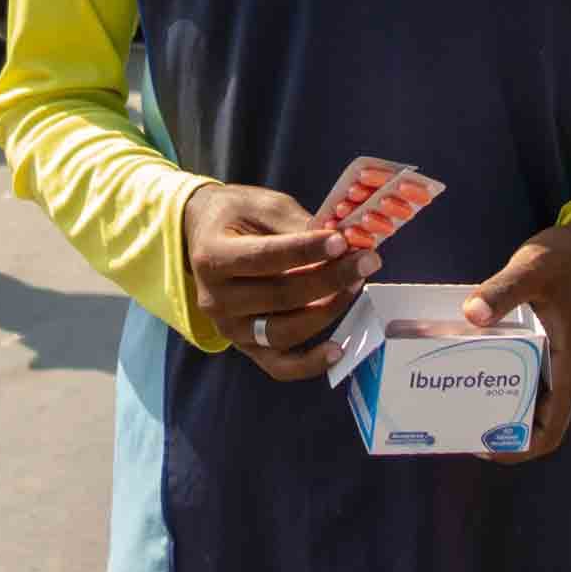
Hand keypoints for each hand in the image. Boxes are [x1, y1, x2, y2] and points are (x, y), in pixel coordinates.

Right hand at [183, 182, 379, 380]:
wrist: (204, 238)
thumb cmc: (237, 216)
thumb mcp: (263, 206)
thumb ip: (297, 226)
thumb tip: (341, 243)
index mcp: (213, 257)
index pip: (266, 258)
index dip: (307, 251)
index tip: (342, 242)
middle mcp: (215, 299)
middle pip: (280, 296)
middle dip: (330, 279)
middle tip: (366, 261)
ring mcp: (229, 328)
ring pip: (283, 332)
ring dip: (327, 311)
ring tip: (355, 285)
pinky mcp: (246, 347)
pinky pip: (279, 365)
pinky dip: (310, 363)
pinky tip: (338, 349)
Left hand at [462, 204, 570, 461]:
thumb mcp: (534, 269)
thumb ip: (503, 290)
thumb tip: (471, 315)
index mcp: (569, 366)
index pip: (551, 429)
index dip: (519, 447)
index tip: (484, 445)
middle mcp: (563, 370)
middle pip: (533, 421)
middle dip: (497, 428)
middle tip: (456, 419)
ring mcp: (554, 357)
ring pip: (526, 396)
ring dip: (496, 402)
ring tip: (455, 395)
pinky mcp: (544, 341)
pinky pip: (521, 371)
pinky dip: (497, 373)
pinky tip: (468, 358)